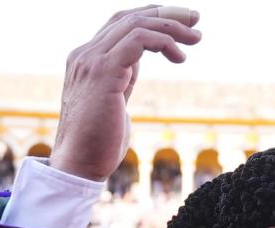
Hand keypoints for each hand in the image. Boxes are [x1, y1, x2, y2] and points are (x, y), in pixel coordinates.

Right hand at [49, 7, 202, 180]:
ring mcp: (92, 61)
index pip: (118, 23)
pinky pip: (139, 40)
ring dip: (171, 27)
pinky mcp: (104, 72)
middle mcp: (85, 54)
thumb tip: (135, 66)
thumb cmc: (97, 145)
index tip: (179, 23)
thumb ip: (121, 79)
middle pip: (129, 17)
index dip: (149, 17)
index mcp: (86, 60)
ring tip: (196, 38)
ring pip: (136, 25)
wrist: (78, 166)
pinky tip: (180, 57)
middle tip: (196, 19)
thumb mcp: (113, 102)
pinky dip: (164, 41)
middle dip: (166, 13)